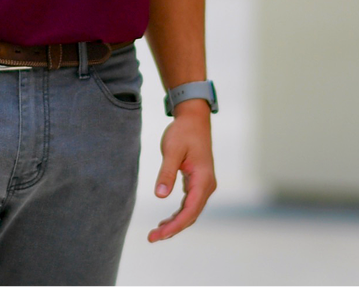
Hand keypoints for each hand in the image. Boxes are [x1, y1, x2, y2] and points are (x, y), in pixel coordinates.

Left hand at [148, 104, 215, 241]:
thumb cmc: (184, 132)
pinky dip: (178, 215)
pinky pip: (189, 205)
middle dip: (173, 229)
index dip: (175, 226)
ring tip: (156, 233)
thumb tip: (160, 195)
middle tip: (152, 238)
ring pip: (191, 212)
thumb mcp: (172, 150)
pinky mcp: (198, 183)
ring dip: (175, 224)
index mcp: (203, 179)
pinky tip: (166, 221)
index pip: (190, 211)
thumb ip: (166, 173)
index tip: (158, 235)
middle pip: (191, 215)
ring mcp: (204, 185)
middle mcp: (207, 185)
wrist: (194, 119)